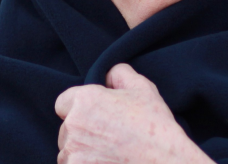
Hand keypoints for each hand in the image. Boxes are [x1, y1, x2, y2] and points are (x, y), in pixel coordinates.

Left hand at [54, 63, 213, 163]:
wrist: (164, 162)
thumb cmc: (155, 126)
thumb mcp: (143, 88)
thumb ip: (120, 73)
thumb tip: (108, 75)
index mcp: (85, 100)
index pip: (63, 103)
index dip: (78, 108)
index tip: (94, 117)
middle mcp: (73, 125)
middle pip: (66, 129)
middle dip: (81, 132)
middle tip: (107, 137)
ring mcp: (72, 152)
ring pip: (67, 151)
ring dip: (81, 152)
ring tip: (108, 153)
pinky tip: (106, 163)